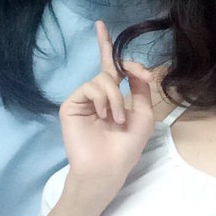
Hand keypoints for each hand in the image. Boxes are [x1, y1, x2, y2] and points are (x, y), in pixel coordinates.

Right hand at [59, 21, 154, 197]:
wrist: (109, 168)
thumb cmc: (127, 146)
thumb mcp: (143, 113)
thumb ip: (140, 87)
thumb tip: (137, 66)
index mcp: (115, 95)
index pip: (113, 67)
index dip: (110, 47)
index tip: (123, 48)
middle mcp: (98, 94)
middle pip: (105, 64)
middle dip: (112, 52)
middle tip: (118, 52)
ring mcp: (84, 99)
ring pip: (103, 78)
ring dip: (116, 97)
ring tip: (117, 119)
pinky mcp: (71, 105)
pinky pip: (90, 87)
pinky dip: (103, 99)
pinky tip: (104, 116)